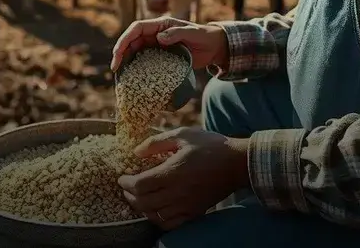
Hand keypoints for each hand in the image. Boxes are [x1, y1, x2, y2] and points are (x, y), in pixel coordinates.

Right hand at [110, 16, 228, 71]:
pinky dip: (136, 67)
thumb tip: (159, 38)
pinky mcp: (160, 56)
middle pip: (132, 40)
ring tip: (120, 74)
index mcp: (161, 25)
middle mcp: (156, 33)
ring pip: (136, 51)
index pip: (137, 28)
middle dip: (121, 52)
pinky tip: (132, 78)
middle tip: (115, 68)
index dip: (125, 39)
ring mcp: (157, 45)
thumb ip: (177, 34)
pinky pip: (144, 60)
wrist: (214, 46)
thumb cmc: (204, 37)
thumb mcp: (193, 33)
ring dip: (126, 61)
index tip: (118, 52)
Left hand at [118, 127, 249, 229]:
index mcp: (173, 172)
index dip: (126, 183)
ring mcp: (186, 205)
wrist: (237, 163)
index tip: (122, 177)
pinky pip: (170, 224)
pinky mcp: (194, 212)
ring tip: (138, 198)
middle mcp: (177, 192)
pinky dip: (158, 219)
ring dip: (142, 208)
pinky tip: (156, 209)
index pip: (140, 185)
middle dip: (130, 196)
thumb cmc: (210, 145)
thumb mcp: (183, 135)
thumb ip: (157, 142)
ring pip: (155, 216)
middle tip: (126, 187)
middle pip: (143, 203)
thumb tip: (136, 152)